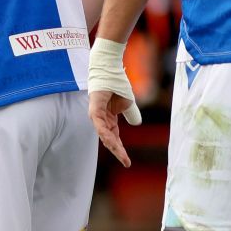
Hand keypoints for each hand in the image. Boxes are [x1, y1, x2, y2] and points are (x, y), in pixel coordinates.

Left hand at [86, 36, 139, 165]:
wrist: (110, 66)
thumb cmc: (117, 81)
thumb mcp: (128, 101)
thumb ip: (131, 113)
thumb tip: (137, 124)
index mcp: (108, 118)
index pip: (114, 137)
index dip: (120, 149)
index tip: (128, 161)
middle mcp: (101, 118)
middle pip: (109, 139)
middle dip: (118, 151)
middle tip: (127, 163)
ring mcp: (96, 113)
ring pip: (104, 134)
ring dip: (112, 145)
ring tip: (121, 154)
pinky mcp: (94, 107)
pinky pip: (99, 123)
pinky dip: (104, 131)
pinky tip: (109, 140)